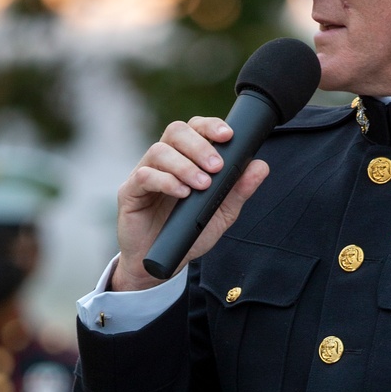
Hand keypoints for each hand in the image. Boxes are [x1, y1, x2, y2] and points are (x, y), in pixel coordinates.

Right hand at [111, 117, 268, 290]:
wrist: (160, 265)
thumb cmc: (188, 235)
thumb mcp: (221, 214)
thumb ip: (239, 190)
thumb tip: (261, 166)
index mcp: (185, 159)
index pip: (195, 129)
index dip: (210, 126)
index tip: (228, 136)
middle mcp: (164, 161)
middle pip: (176, 131)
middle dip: (199, 145)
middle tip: (216, 167)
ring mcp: (145, 174)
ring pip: (160, 151)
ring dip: (185, 165)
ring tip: (202, 185)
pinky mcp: (130, 192)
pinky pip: (144, 176)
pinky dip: (165, 181)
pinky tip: (182, 193)